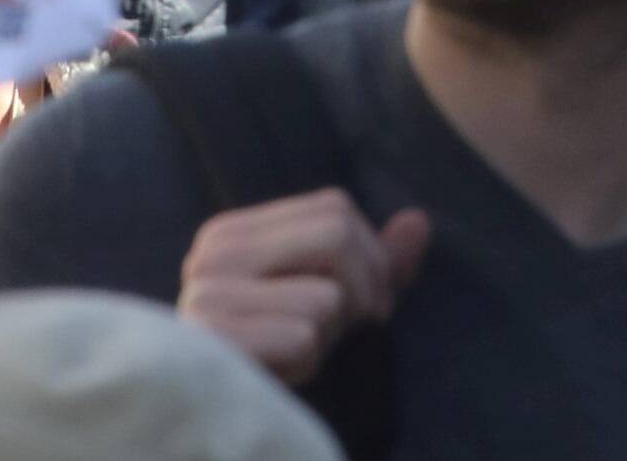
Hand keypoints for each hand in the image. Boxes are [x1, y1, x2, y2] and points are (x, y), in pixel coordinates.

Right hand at [175, 187, 428, 387]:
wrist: (214, 419)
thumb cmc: (274, 358)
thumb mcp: (326, 303)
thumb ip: (371, 264)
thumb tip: (419, 221)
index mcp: (233, 234)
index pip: (334, 208)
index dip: (372, 257)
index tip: (369, 305)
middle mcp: (213, 254)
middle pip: (337, 234)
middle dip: (363, 290)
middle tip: (347, 329)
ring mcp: (207, 294)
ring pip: (327, 295)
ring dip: (326, 336)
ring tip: (292, 353)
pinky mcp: (214, 338)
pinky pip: (304, 337)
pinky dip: (306, 362)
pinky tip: (276, 375)